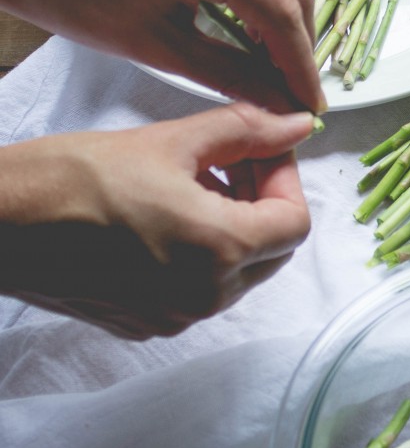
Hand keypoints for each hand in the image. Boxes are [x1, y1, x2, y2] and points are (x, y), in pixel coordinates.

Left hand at [0, 0, 326, 114]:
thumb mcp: (160, 48)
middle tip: (297, 88)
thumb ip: (232, 76)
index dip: (302, 65)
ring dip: (287, 16)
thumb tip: (279, 103)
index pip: (281, 14)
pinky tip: (256, 25)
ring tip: (278, 64)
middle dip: (302, 43)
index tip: (312, 103)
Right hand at [0, 104, 314, 338]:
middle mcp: (203, 296)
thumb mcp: (171, 140)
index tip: (262, 149)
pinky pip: (200, 289)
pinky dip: (203, 253)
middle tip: (234, 159)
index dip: (286, 179)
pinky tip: (170, 216)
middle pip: (274, 250)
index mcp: (218, 250)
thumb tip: (299, 123)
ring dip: (235, 225)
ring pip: (239, 272)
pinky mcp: (144, 324)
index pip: (295, 222)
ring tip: (198, 181)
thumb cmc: (73, 177)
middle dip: (264, 200)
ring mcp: (173, 317)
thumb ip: (247, 131)